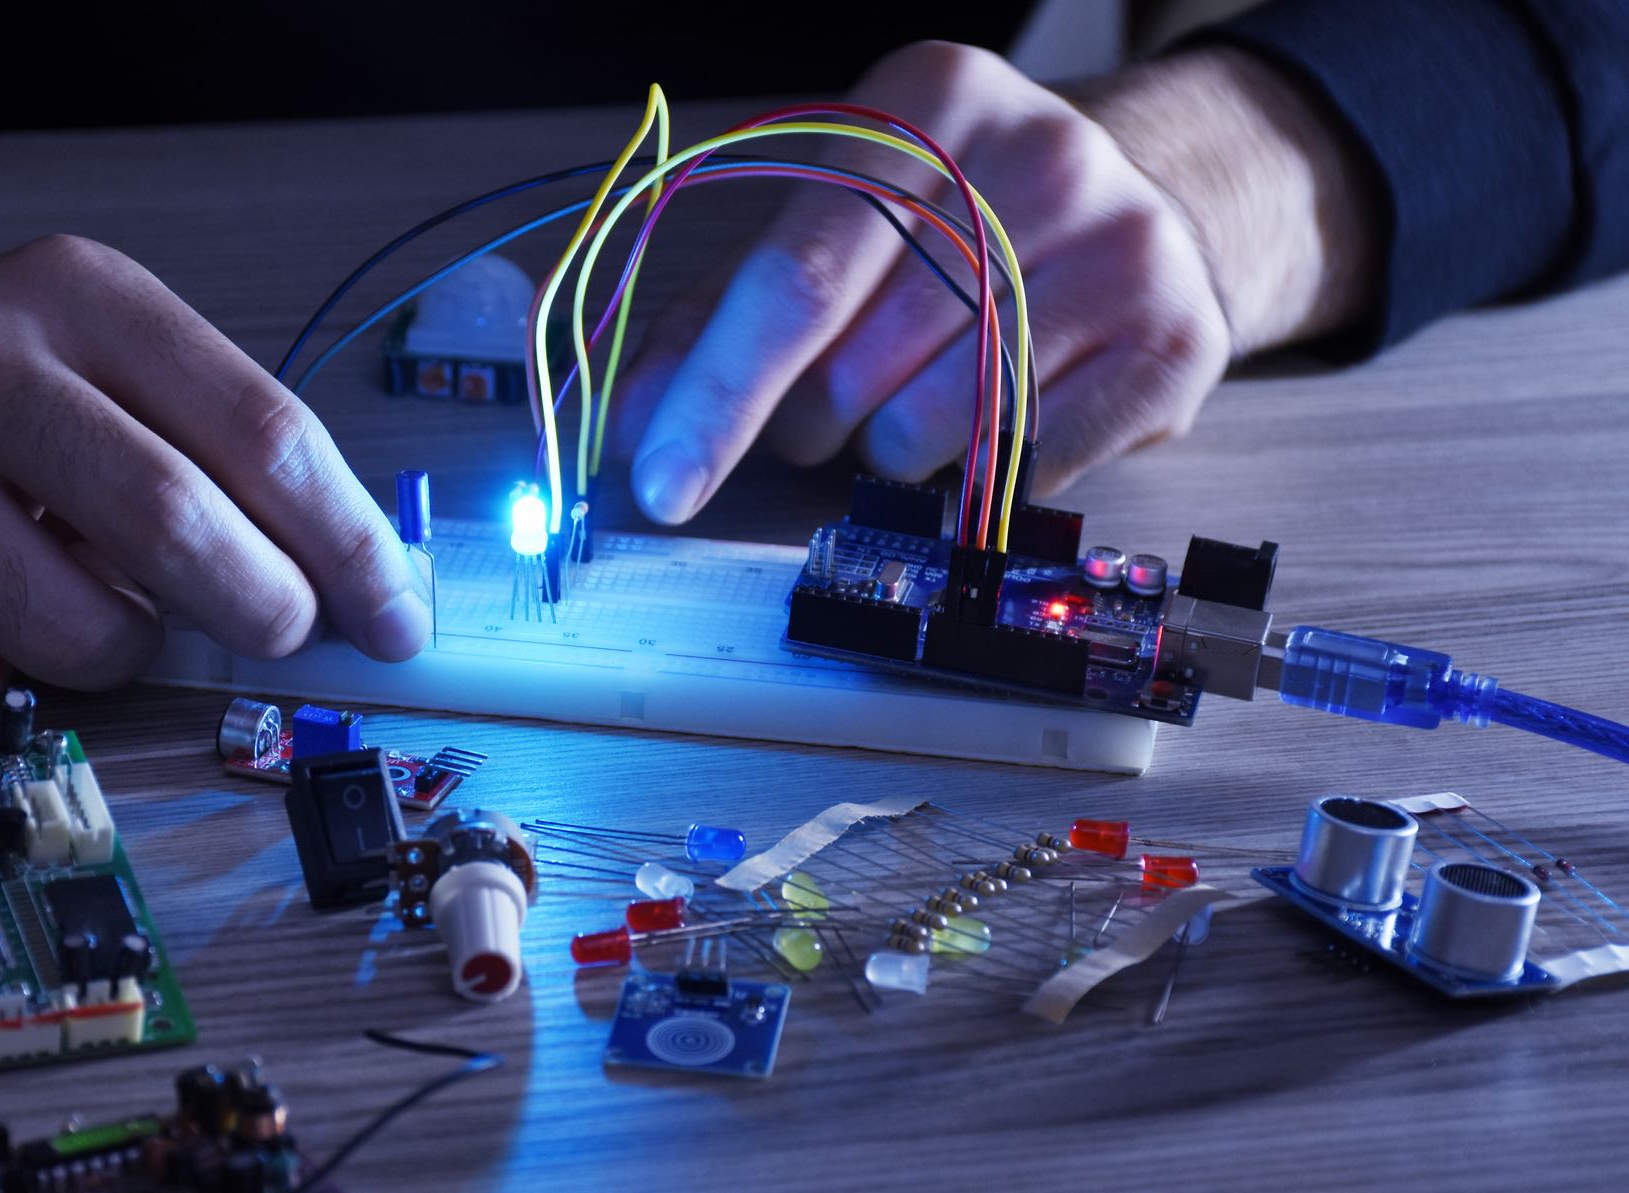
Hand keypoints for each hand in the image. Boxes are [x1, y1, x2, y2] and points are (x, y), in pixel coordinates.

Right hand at [0, 213, 428, 726]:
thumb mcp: (78, 359)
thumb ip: (204, 451)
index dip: (350, 543)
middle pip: (179, 523)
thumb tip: (350, 586)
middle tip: (274, 638)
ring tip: (93, 620)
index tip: (392, 616)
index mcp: (76, 297)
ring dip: (120, 658)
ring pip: (75, 626)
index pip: (262, 431)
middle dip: (261, 611)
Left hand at [615, 41, 1373, 520]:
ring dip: (892, 450)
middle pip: (857, 369)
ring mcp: (1123, 247)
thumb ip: (716, 319)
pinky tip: (999, 412)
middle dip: (811, 420)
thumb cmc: (953, 226)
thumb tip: (626, 423)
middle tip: (836, 398)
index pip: (798, 279)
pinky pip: (1022, 467)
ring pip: (933, 432)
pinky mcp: (1176, 339)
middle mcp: (1040, 156)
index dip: (718, 397)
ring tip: (923, 393)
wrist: (1143, 209)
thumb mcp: (835, 224)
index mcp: (929, 101)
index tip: (661, 483)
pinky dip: (981, 473)